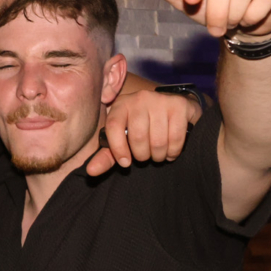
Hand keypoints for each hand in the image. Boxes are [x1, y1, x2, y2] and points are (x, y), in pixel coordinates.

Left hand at [85, 90, 200, 175]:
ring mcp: (160, 100)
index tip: (125, 163)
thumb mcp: (123, 139)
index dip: (118, 149)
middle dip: (142, 155)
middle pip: (137, 136)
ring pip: (157, 140)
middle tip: (146, 157)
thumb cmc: (143, 128)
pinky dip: (173, 151)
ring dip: (158, 155)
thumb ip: (107, 156)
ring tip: (158, 155)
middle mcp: (139, 98)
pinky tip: (171, 152)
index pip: (113, 127)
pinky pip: (175, 138)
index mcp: (121, 105)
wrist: (174, 109)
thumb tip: (91, 171)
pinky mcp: (179, 105)